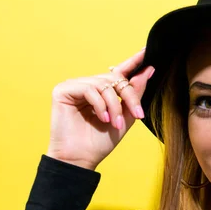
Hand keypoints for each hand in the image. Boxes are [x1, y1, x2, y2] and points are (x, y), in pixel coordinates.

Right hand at [46, 47, 154, 170]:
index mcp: (102, 92)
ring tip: (115, 122)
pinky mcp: (63, 90)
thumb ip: (135, 96)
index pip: (119, 72)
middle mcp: (88, 86)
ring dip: (114, 105)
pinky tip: (102, 118)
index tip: (147, 50)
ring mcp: (75, 86)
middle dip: (129, 96)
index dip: (133, 61)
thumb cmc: (99, 143)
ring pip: (103, 84)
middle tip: (138, 114)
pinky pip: (89, 89)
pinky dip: (100, 104)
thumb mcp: (124, 118)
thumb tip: (147, 71)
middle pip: (115, 79)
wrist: (80, 159)